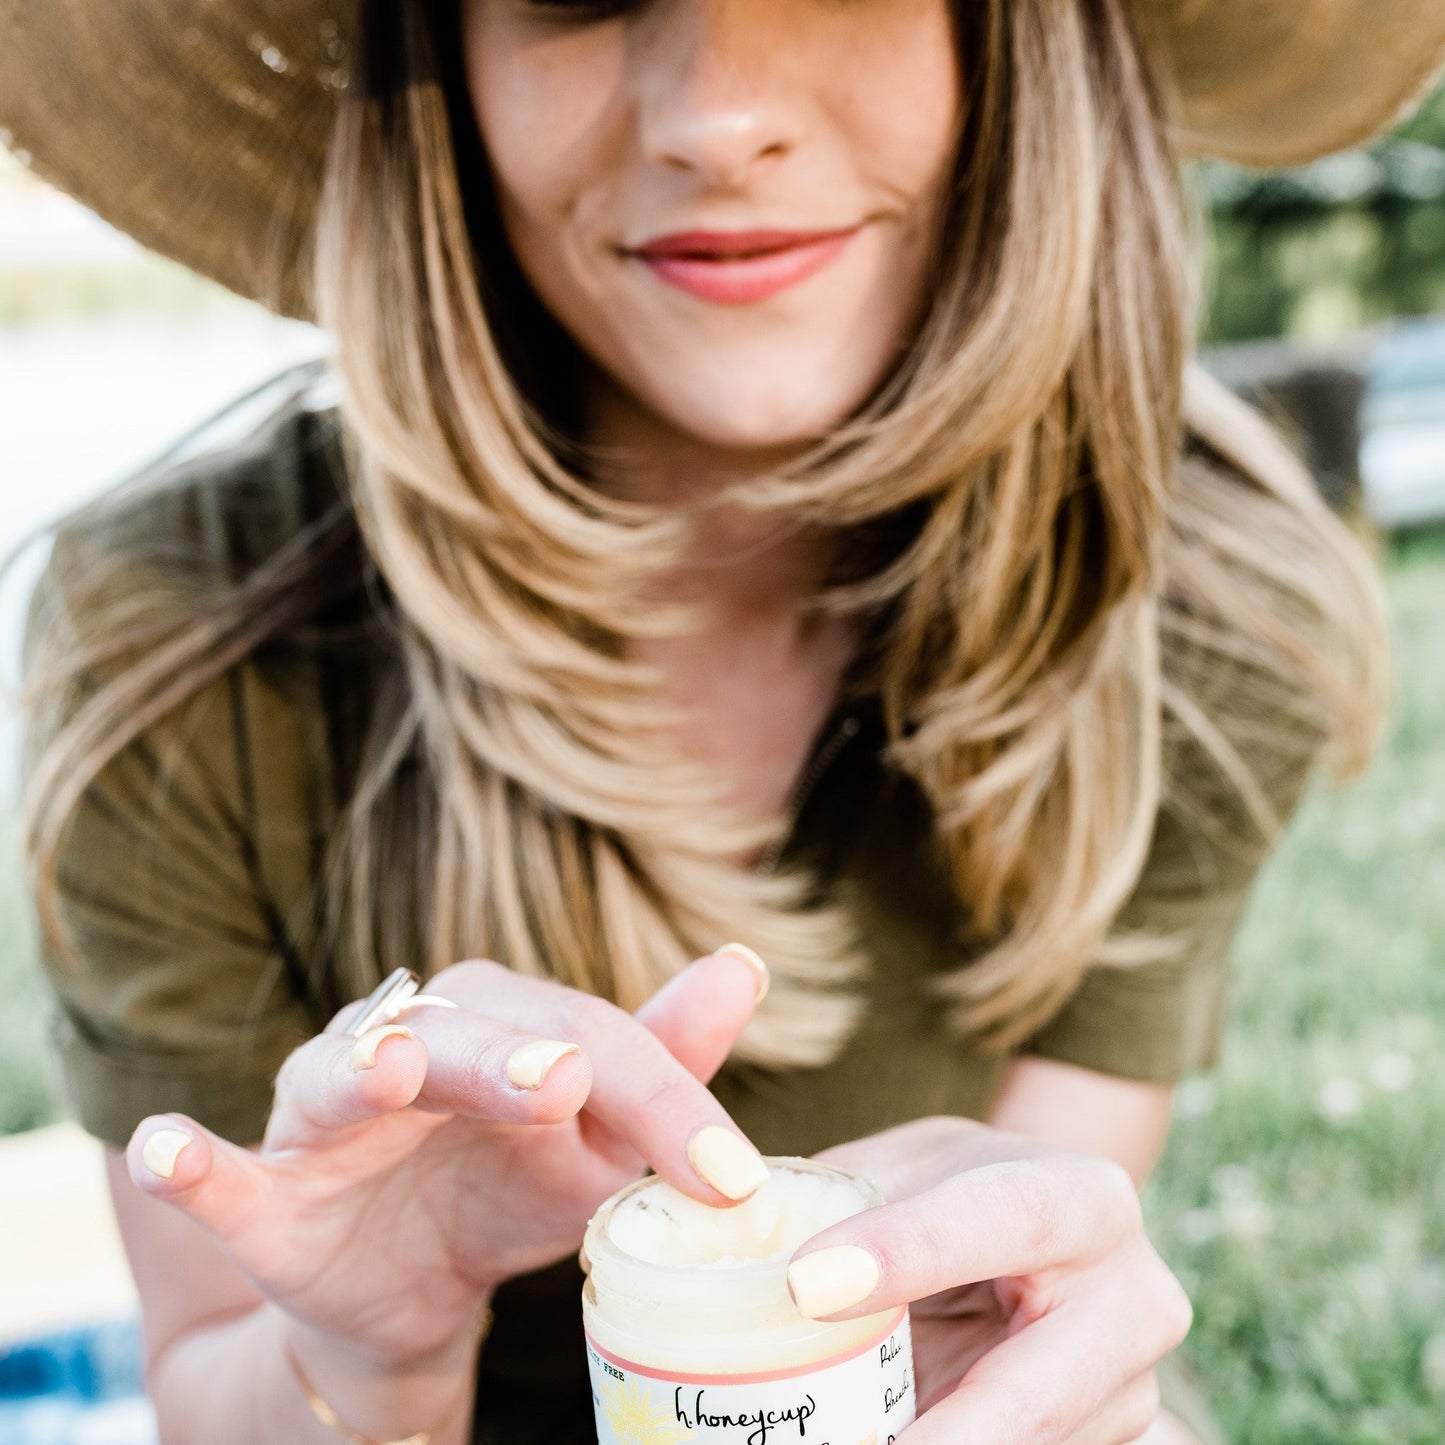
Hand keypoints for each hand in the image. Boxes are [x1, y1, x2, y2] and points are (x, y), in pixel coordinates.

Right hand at [123, 949, 769, 1389]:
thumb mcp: (600, 1143)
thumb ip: (667, 1062)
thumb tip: (745, 964)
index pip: (586, 1035)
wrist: (419, 1290)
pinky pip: (218, 1174)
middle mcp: (411, 1047)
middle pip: (465, 1034)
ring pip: (341, 1077)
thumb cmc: (515, 1188)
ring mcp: (330, 1118)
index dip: (660, 1098)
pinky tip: (167, 1153)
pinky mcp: (267, 1193)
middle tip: (568, 1079)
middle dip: (514, 1058)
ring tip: (392, 1069)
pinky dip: (188, 1164)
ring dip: (366, 1069)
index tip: (727, 1174)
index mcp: (500, 1026)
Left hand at [792, 1117, 1192, 1444]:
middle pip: (1033, 1390)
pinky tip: (871, 1442)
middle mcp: (1130, 1300)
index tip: (805, 1284)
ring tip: (830, 1441)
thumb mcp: (909, 1165)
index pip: (1003, 1219)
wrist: (1044, 1240)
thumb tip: (719, 1223)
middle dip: (943, 1433)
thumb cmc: (956, 1190)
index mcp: (1083, 1198)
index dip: (908, 1251)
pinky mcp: (1098, 1443)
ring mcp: (1125, 1394)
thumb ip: (836, 1195)